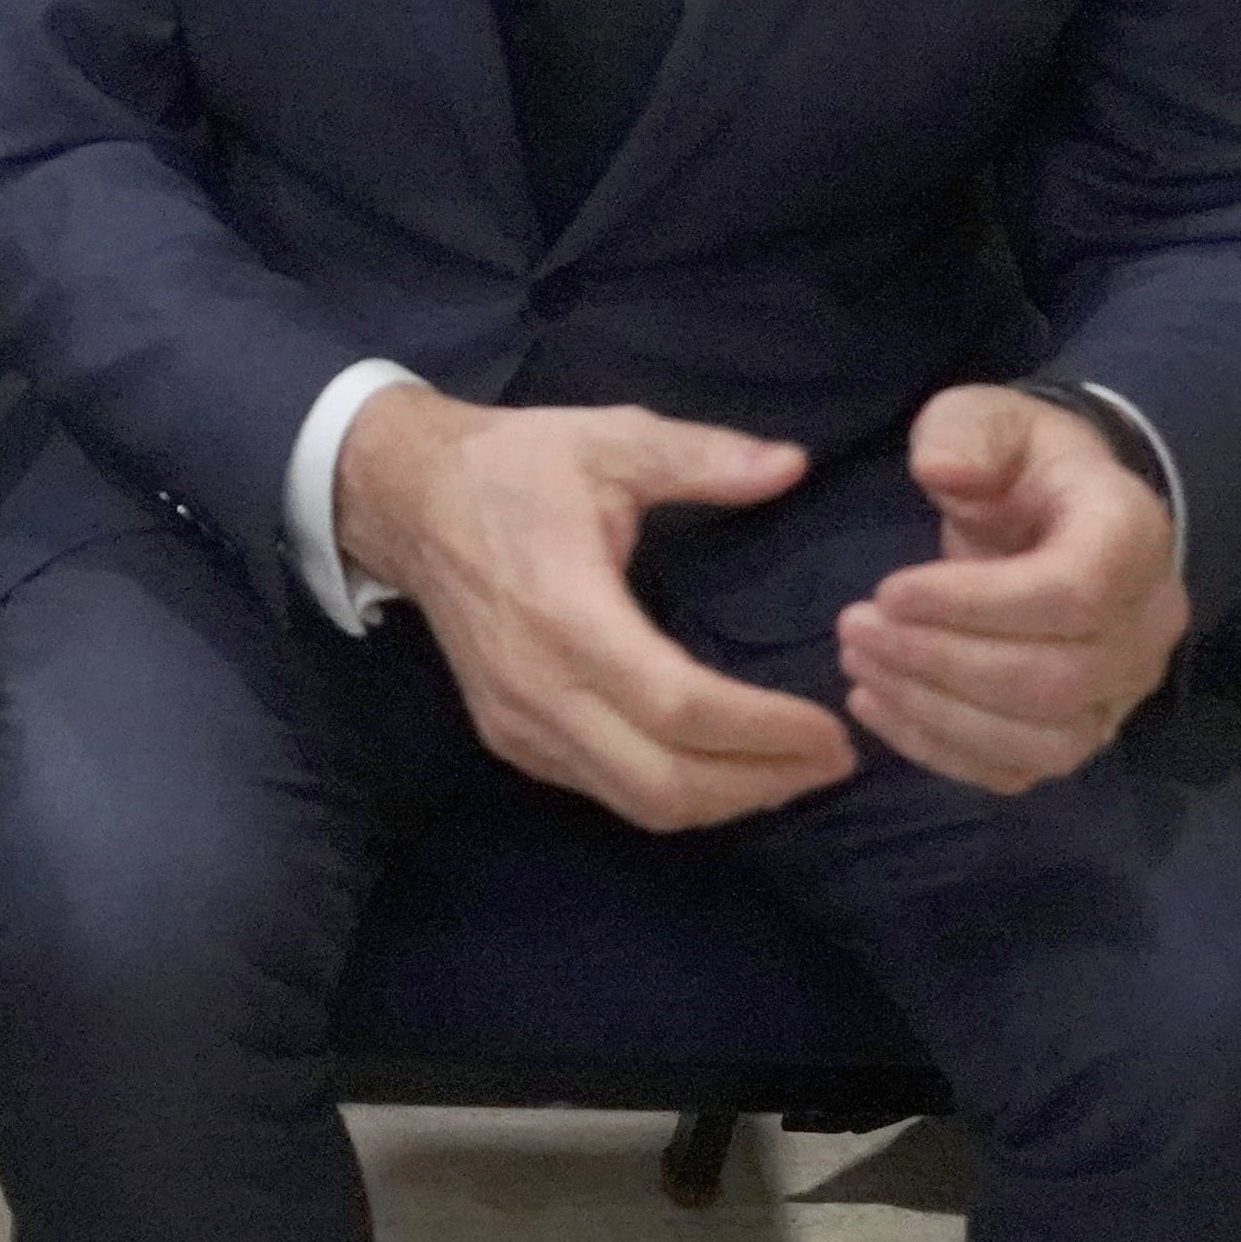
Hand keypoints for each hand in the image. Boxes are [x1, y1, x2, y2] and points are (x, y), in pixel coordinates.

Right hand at [336, 382, 857, 830]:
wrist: (406, 499)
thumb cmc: (514, 467)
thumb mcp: (609, 439)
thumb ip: (703, 457)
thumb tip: (794, 465)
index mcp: (566, 611)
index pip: (678, 706)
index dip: (764, 730)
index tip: (833, 727)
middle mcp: (538, 686)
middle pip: (664, 783)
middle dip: (761, 785)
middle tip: (834, 760)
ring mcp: (519, 722)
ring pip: (637, 802)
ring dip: (725, 801)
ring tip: (793, 771)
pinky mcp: (510, 738)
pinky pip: (605, 791)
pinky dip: (676, 794)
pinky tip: (725, 766)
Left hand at [835, 383, 1187, 793]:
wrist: (1059, 510)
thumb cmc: (1020, 463)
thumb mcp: (988, 418)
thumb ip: (965, 434)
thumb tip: (944, 470)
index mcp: (1131, 536)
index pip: (1074, 593)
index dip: (976, 603)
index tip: (889, 589)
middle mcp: (1147, 626)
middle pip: (1055, 679)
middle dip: (940, 662)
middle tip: (851, 629)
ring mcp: (1121, 691)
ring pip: (1042, 740)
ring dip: (935, 712)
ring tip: (857, 667)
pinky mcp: (1082, 731)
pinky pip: (1018, 770)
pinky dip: (940, 750)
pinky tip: (875, 706)